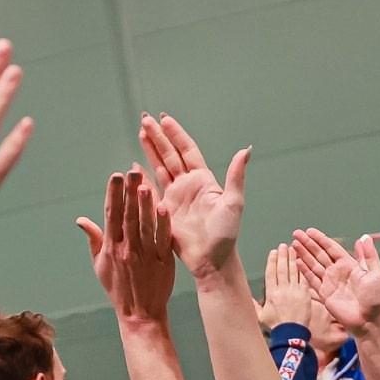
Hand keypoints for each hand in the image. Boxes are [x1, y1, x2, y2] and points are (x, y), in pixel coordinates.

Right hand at [76, 169, 175, 324]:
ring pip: (144, 225)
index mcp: (111, 248)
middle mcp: (127, 249)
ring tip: (145, 184)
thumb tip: (81, 220)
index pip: (111, 216)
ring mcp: (146, 255)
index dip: (112, 195)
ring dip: (144, 204)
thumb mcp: (100, 265)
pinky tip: (163, 207)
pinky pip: (162, 239)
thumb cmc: (118, 288)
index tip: (115, 176)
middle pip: (127, 216)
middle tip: (131, 171)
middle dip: (129, 193)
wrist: (140, 314)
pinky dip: (163, 223)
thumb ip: (94, 239)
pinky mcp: (163, 261)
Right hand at [137, 114, 249, 275]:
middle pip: (170, 155)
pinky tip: (133, 166)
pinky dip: (142, 178)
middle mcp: (188, 185)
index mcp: (203, 180)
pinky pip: (151, 190)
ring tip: (141, 132)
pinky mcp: (164, 211)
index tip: (165, 119)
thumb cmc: (226, 234)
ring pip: (160, 167)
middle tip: (146, 119)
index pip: (187, 151)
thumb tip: (245, 150)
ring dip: (150, 150)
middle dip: (158, 136)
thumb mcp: (234, 203)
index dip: (176, 134)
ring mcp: (175, 197)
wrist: (212, 260)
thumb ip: (236, 176)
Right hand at [258, 246, 311, 331]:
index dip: (272, 261)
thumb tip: (248, 298)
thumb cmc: (276, 326)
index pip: (271, 273)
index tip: (273, 252)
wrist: (291, 334)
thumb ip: (254, 305)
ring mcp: (294, 291)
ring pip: (293, 271)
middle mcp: (282, 290)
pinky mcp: (305, 295)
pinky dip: (302, 269)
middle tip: (283, 245)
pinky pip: (303, 279)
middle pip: (282, 269)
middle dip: (282, 256)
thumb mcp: (261, 316)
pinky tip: (302, 262)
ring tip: (292, 249)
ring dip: (292, 259)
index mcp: (271, 294)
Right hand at [291, 229, 379, 331]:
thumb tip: (364, 238)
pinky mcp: (324, 294)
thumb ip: (369, 256)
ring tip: (293, 245)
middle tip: (296, 234)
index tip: (309, 231)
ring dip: (303, 255)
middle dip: (308, 244)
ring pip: (313, 265)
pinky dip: (304, 272)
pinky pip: (312, 280)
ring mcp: (329, 282)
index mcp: (349, 265)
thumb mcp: (376, 274)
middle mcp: (337, 272)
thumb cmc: (375, 299)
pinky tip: (296, 262)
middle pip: (319, 254)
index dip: (320, 239)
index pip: (331, 248)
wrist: (368, 320)